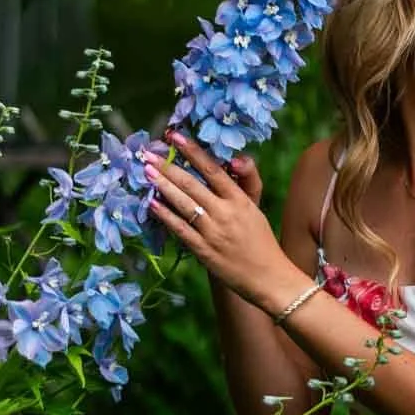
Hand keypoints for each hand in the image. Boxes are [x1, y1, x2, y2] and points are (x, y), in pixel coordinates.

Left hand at [144, 133, 291, 305]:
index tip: (175, 137)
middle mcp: (226, 214)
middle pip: (193, 185)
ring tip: (146, 172)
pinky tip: (152, 204)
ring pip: (183, 205)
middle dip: (168, 167)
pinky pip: (180, 229)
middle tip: (148, 154)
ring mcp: (213, 233)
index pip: (213, 170)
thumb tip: (233, 160)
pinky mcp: (204, 251)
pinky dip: (165, 216)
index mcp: (240, 200)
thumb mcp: (255, 207)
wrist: (268, 277)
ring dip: (162, 187)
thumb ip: (244, 181)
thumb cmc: (261, 240)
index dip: (193, 151)